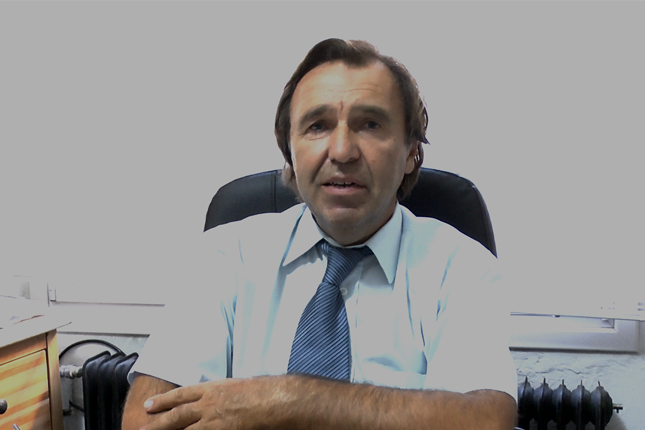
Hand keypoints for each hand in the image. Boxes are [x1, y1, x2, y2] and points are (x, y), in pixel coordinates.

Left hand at [140, 376, 287, 429]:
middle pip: (177, 415)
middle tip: (140, 429)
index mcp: (212, 389)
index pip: (182, 394)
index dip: (164, 400)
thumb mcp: (236, 386)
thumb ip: (220, 393)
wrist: (273, 400)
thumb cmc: (262, 391)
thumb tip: (210, 398)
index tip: (149, 405)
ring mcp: (213, 422)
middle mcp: (208, 405)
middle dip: (157, 423)